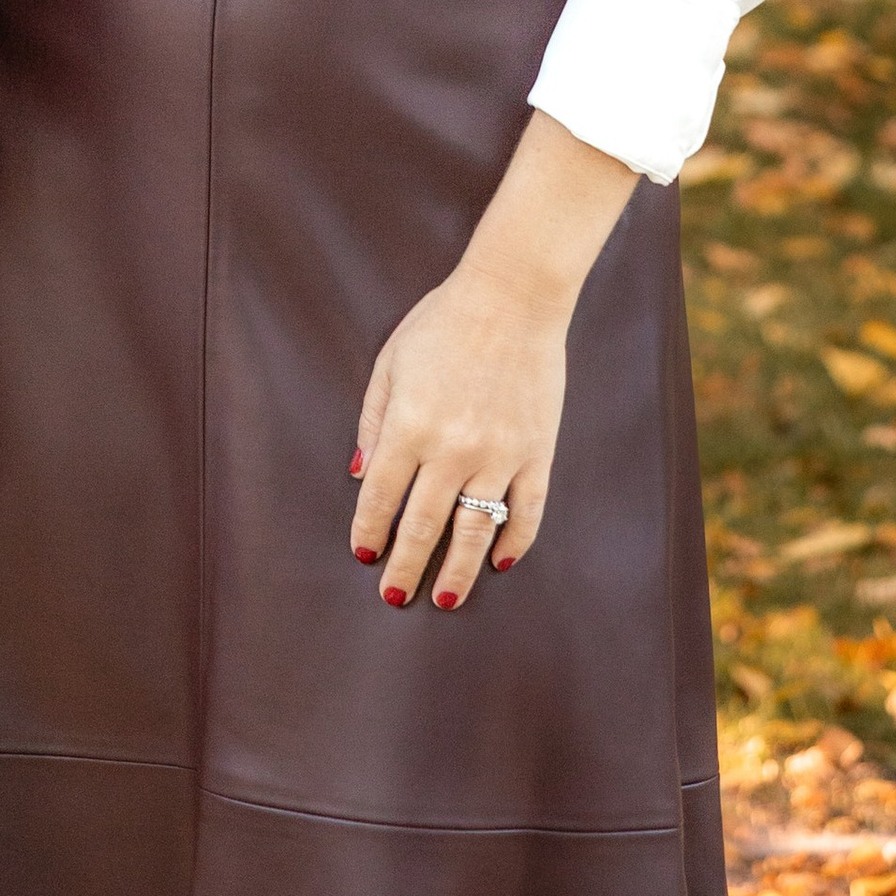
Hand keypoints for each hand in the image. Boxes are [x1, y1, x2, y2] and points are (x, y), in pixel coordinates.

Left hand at [349, 261, 564, 608]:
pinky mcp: (537, 452)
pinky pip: (527, 511)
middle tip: (394, 597)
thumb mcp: (391, 362)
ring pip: (476, 530)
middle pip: (424, 525)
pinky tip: (501, 563)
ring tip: (446, 600)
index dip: (370, 530)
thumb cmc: (443, 322)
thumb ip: (373, 420)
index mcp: (410, 424)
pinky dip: (515, 541)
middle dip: (406, 566)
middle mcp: (453, 448)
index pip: (381, 495)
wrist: (512, 296)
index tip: (364, 554)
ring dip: (458, 571)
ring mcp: (500, 453)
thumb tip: (359, 474)